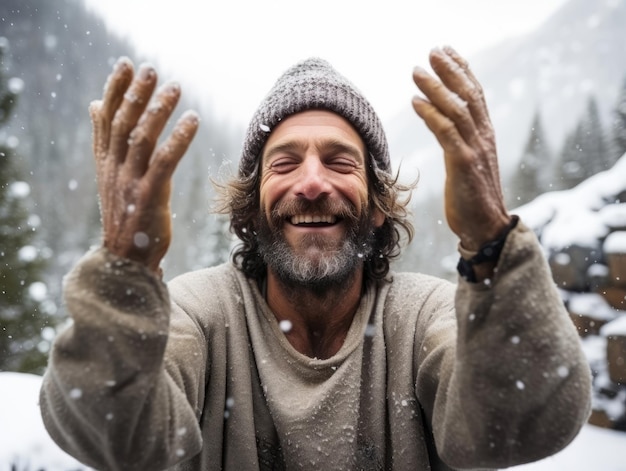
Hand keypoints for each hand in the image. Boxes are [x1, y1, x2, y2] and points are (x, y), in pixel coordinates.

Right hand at [89, 57, 198, 272]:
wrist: (125, 258)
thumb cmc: (125, 213)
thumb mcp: (110, 175)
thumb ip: (105, 140)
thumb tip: (96, 104)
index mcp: (105, 161)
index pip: (106, 118)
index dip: (116, 90)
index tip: (126, 64)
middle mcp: (114, 168)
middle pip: (122, 123)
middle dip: (136, 93)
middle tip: (150, 69)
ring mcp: (130, 182)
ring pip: (141, 138)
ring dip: (158, 110)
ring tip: (175, 87)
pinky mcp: (150, 196)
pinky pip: (164, 162)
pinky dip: (178, 139)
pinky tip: (192, 120)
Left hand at [412, 46, 509, 250]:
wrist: (486, 227)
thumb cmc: (473, 198)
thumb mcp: (470, 164)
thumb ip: (463, 143)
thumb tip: (449, 127)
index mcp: (485, 135)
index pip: (476, 95)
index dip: (463, 71)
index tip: (448, 53)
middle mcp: (483, 137)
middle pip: (469, 95)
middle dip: (451, 70)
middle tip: (433, 52)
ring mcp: (475, 149)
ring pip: (457, 109)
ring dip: (436, 87)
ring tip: (417, 71)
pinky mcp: (464, 163)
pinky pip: (447, 132)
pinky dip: (431, 114)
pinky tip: (416, 102)